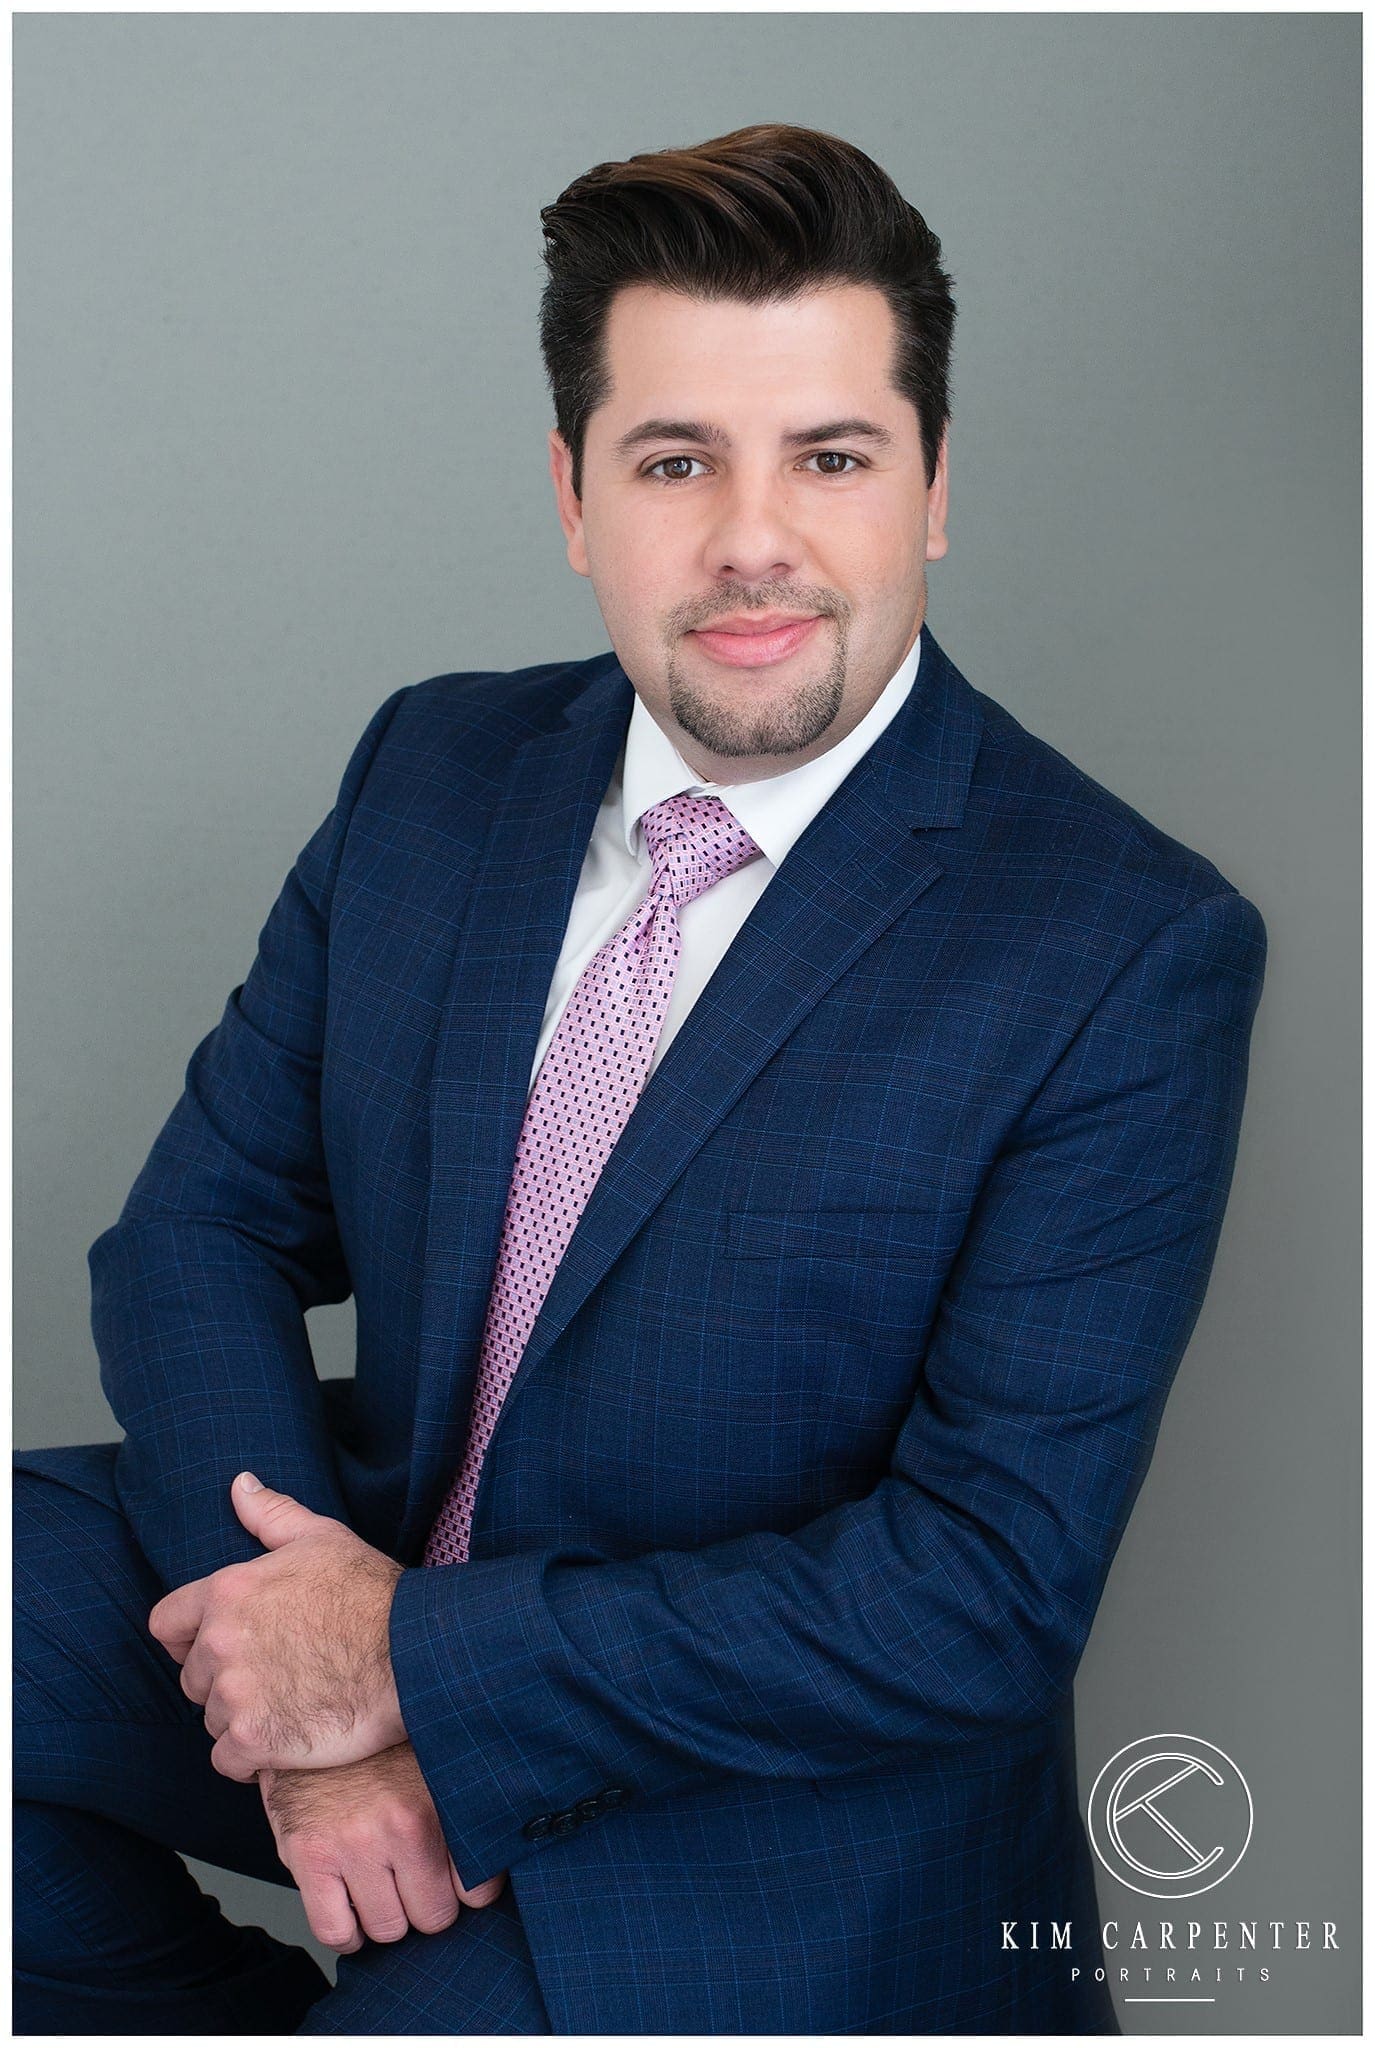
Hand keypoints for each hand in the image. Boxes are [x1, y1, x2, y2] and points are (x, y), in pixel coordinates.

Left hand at [148, 1473, 407, 1779]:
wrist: (412, 1653)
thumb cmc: (371, 1592)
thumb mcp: (323, 1538)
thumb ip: (271, 1514)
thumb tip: (239, 1485)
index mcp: (227, 1592)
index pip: (166, 1624)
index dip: (189, 1638)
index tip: (221, 1646)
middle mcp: (221, 1643)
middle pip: (193, 1679)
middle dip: (225, 1681)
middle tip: (275, 1677)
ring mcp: (235, 1695)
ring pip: (213, 1720)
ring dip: (242, 1719)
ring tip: (290, 1705)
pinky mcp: (254, 1740)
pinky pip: (228, 1761)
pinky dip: (252, 1758)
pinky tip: (287, 1739)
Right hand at [259, 1740, 508, 1952]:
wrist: (316, 1711)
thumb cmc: (381, 1745)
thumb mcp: (436, 1765)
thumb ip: (467, 1808)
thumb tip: (502, 1851)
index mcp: (440, 1800)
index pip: (477, 1890)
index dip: (467, 1893)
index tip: (459, 1883)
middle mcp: (400, 1824)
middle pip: (433, 1917)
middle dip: (427, 1907)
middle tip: (416, 1882)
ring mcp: (352, 1843)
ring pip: (388, 1929)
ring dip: (387, 1918)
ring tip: (384, 1888)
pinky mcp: (309, 1856)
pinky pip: (335, 1930)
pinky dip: (347, 1933)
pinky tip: (353, 1911)